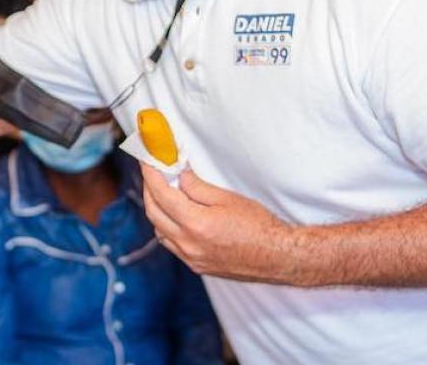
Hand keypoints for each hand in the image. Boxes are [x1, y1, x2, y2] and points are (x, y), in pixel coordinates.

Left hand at [141, 166, 296, 283]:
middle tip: (152, 173)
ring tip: (162, 191)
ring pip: (159, 231)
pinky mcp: (197, 266)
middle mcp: (189, 245)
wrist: (279, 256)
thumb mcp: (227, 199)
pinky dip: (166, 227)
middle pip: (153, 214)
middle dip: (149, 190)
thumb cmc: (259, 226)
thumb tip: (178, 175)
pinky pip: (171, 245)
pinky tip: (174, 216)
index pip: (161, 195)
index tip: (147, 161)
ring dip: (156, 210)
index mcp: (196, 225)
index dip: (151, 174)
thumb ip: (197, 187)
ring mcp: (191, 259)